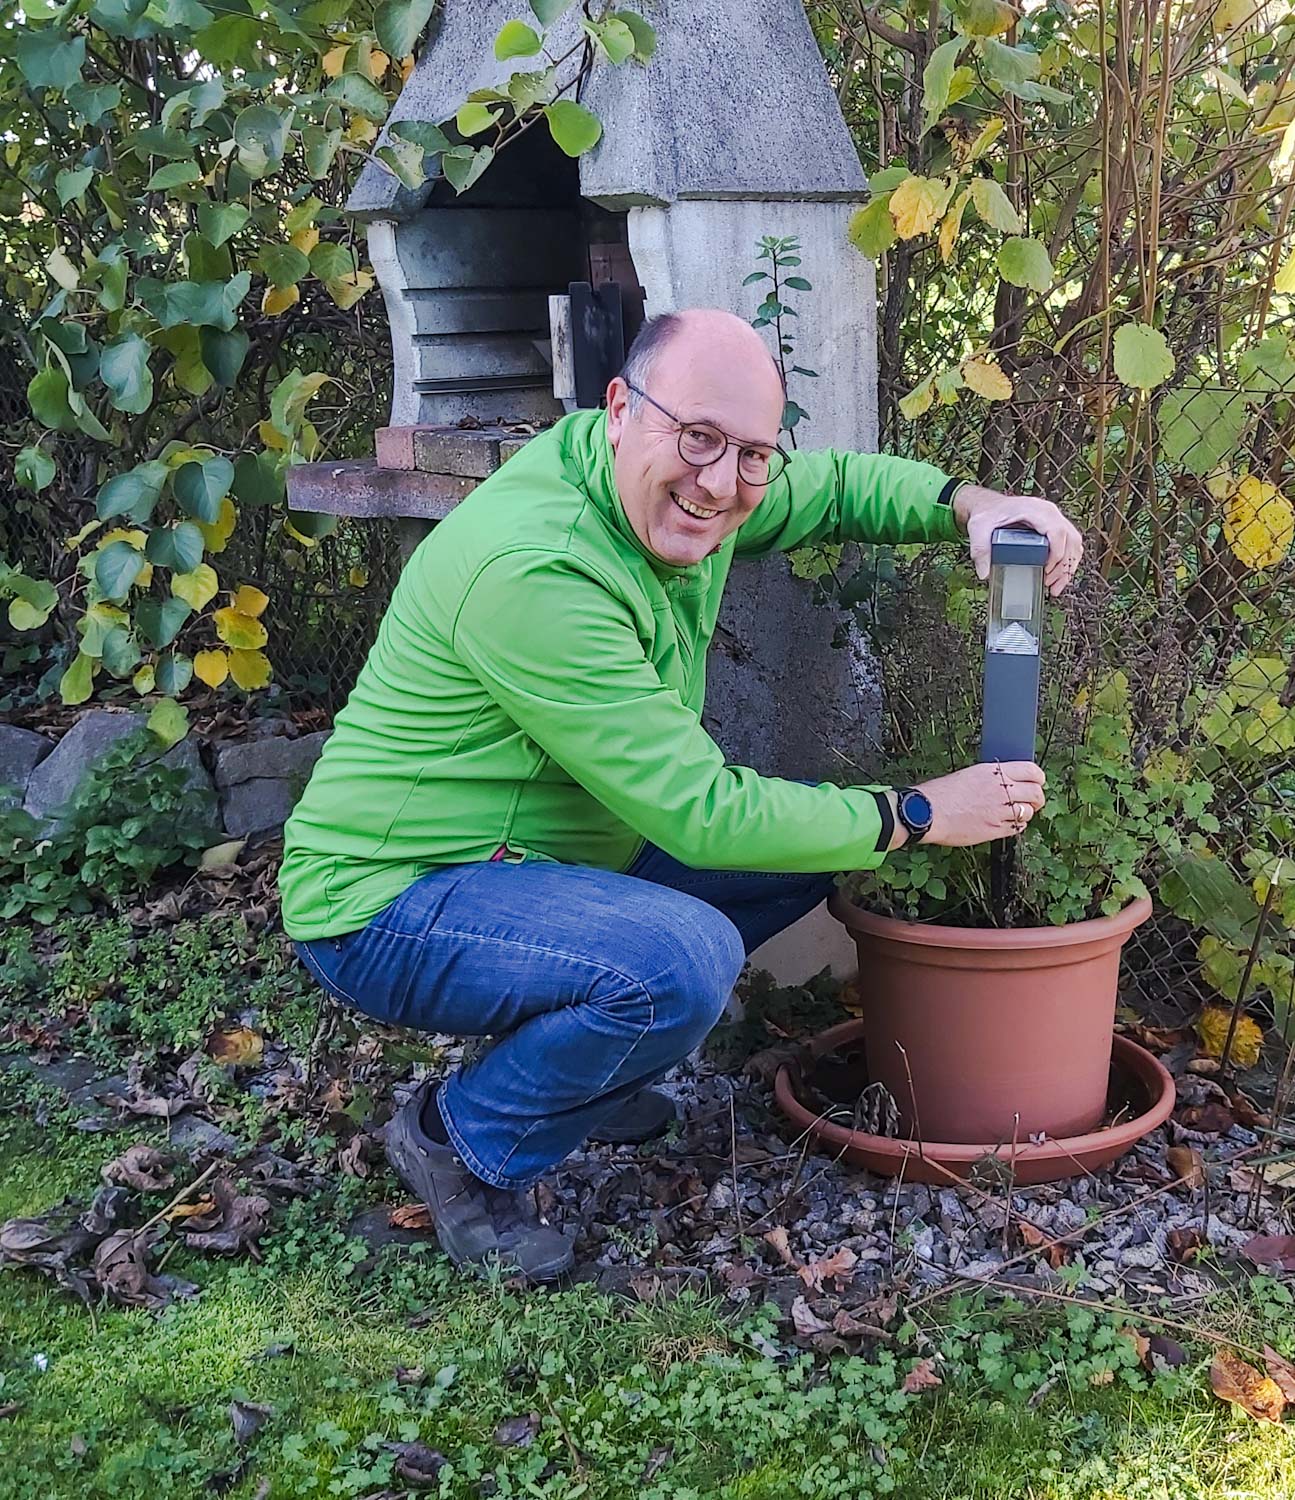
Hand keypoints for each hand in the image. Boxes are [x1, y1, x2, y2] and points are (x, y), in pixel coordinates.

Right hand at [906, 761, 1046, 848]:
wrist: (929, 812)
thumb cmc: (942, 793)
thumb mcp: (970, 775)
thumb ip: (992, 777)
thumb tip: (1006, 782)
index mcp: (994, 772)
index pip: (1032, 771)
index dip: (1038, 778)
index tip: (1037, 782)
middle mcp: (1001, 790)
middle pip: (1035, 793)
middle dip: (1037, 798)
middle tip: (1033, 801)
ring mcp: (1000, 811)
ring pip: (1028, 812)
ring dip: (1025, 813)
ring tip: (1015, 813)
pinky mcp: (995, 830)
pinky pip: (1017, 828)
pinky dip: (1016, 826)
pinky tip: (1007, 823)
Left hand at [953, 484, 1083, 595]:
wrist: (990, 505)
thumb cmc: (987, 513)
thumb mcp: (979, 528)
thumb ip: (980, 549)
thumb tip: (984, 573)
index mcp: (1036, 510)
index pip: (1057, 531)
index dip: (1056, 553)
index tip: (1047, 571)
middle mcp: (1049, 512)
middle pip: (1070, 539)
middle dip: (1064, 565)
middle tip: (1051, 584)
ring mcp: (1054, 518)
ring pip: (1074, 542)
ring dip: (1069, 566)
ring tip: (1055, 587)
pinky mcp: (1054, 526)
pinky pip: (1070, 543)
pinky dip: (1068, 561)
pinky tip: (1059, 577)